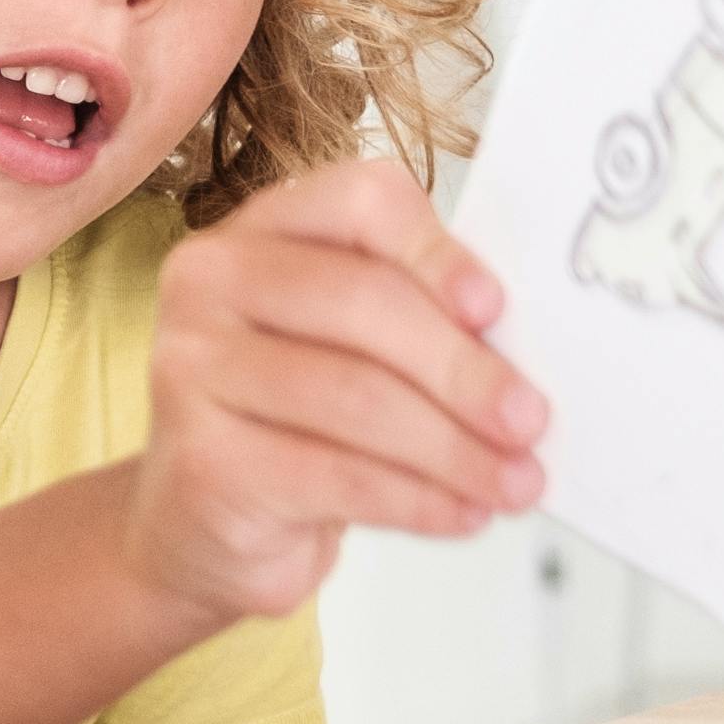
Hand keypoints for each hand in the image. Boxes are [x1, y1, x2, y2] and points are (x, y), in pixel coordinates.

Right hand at [125, 153, 550, 623]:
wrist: (206, 519)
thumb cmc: (299, 414)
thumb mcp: (354, 344)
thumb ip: (421, 317)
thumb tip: (521, 349)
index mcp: (264, 226)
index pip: (360, 204)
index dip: (435, 252)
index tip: (496, 309)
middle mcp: (211, 281)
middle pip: (364, 304)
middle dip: (462, 369)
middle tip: (530, 419)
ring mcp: (192, 370)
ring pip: (355, 398)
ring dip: (454, 449)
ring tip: (515, 483)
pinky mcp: (203, 462)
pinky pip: (336, 477)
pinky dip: (417, 501)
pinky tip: (463, 514)